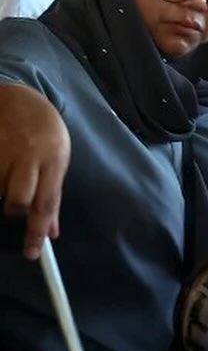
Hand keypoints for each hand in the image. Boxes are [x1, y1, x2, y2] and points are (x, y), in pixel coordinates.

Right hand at [0, 86, 70, 259]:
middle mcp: (28, 155)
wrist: (22, 97)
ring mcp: (3, 148)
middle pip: (17, 198)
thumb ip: (51, 196)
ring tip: (9, 174)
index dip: (37, 231)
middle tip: (13, 209)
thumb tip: (51, 232)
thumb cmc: (46, 134)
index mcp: (53, 161)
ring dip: (1, 189)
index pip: (46, 204)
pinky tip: (2, 169)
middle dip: (14, 210)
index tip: (31, 253)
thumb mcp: (58, 162)